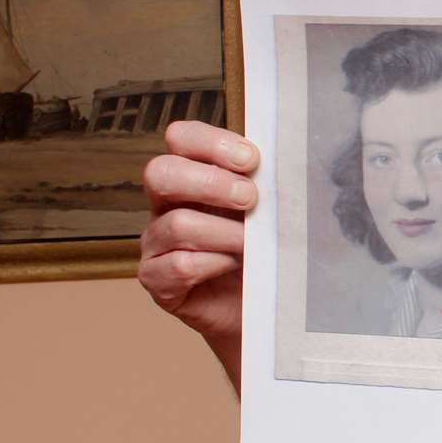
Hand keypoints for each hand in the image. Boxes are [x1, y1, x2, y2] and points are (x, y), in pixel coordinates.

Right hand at [138, 120, 257, 340]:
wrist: (261, 303)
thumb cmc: (264, 249)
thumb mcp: (267, 208)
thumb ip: (265, 182)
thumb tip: (285, 160)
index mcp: (192, 175)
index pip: (182, 139)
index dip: (212, 144)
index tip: (253, 161)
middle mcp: (166, 204)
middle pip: (160, 173)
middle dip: (210, 183)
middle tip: (250, 199)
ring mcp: (156, 242)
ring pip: (177, 224)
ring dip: (225, 233)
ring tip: (253, 244)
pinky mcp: (157, 279)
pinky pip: (178, 265)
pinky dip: (213, 264)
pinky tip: (233, 266)